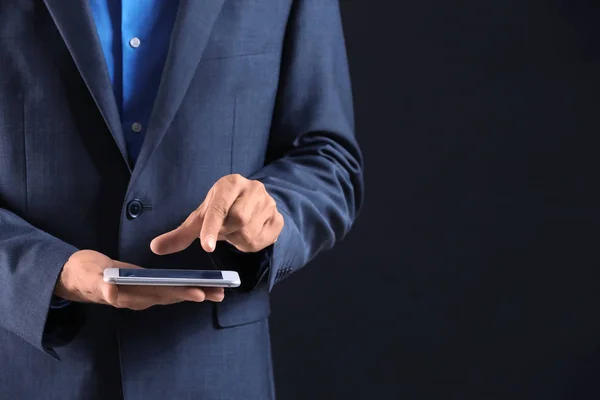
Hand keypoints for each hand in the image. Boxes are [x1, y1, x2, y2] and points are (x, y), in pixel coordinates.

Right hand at [54, 250, 223, 309]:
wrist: (74, 276)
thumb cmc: (82, 274)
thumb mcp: (88, 277)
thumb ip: (99, 286)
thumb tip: (111, 293)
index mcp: (129, 294)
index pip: (159, 293)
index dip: (180, 293)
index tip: (199, 292)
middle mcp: (138, 298)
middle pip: (172, 296)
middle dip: (196, 294)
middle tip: (219, 292)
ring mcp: (141, 296)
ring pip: (172, 296)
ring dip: (194, 293)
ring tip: (218, 292)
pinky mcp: (143, 290)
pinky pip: (167, 292)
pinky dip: (184, 289)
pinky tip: (199, 288)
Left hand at [150, 174, 283, 254]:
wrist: (252, 206)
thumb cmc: (223, 210)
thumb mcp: (201, 218)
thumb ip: (180, 234)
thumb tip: (155, 248)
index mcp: (231, 183)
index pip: (220, 206)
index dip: (212, 227)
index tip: (206, 246)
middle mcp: (253, 188)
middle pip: (237, 221)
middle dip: (226, 232)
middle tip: (224, 230)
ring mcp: (269, 203)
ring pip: (250, 232)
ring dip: (238, 240)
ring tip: (236, 232)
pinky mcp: (278, 219)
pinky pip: (263, 239)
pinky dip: (251, 244)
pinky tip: (248, 235)